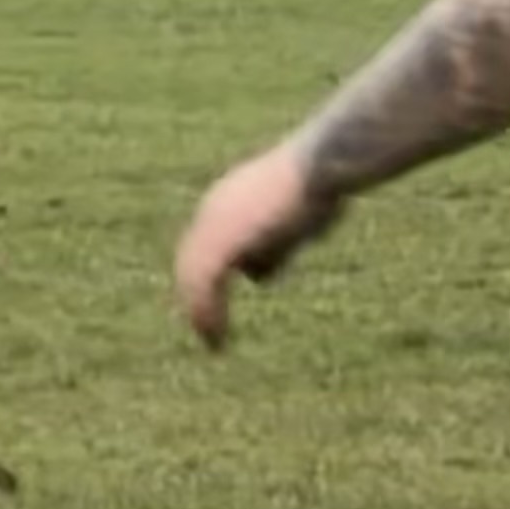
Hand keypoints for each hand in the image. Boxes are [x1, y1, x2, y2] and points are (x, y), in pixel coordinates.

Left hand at [174, 142, 342, 349]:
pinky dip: (209, 316)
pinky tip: (217, 339)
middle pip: (190, 263)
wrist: (319, 166)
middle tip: (207, 332)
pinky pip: (205, 288)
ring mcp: (213, 224)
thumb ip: (271, 245)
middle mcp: (210, 211)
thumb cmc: (317, 187)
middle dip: (197, 299)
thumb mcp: (290, 221)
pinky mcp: (222, 241)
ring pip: (193, 279)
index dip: (206, 279)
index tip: (214, 305)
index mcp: (225, 201)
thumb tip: (259, 273)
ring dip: (202, 314)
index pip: (202, 246)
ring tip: (213, 342)